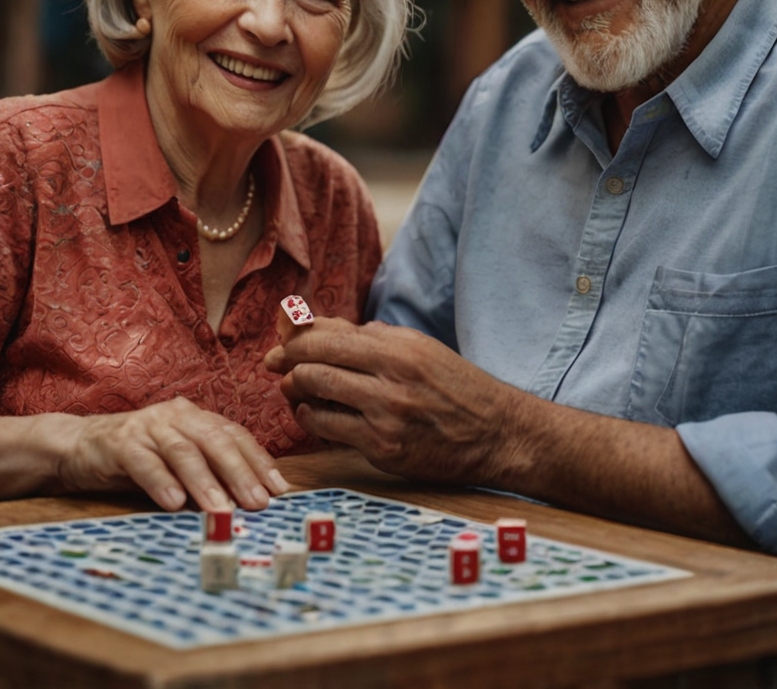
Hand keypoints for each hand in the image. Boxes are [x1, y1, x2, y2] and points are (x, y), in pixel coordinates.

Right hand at [53, 397, 288, 511]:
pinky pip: (144, 462)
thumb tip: (248, 503)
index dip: (258, 461)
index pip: (235, 435)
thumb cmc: (141, 458)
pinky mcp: (121, 443)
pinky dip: (161, 481)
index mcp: (196, 418)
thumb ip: (209, 474)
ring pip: (183, 451)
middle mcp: (177, 416)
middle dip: (239, 473)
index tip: (279, 490)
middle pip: (215, 440)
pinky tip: (174, 502)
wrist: (82, 445)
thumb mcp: (179, 462)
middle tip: (257, 503)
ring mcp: (148, 426)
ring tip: (221, 510)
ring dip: (205, 482)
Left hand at [264, 318, 519, 485]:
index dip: (294, 339)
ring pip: (316, 396)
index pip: (328, 336)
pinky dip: (313, 419)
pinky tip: (316, 415)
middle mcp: (392, 379)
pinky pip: (329, 430)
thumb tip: (318, 326)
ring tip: (296, 390)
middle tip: (278, 367)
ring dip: (296, 392)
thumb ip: (370, 337)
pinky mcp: (385, 449)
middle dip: (287, 364)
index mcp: (399, 347)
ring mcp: (387, 417)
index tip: (279, 344)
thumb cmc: (455, 386)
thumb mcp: (419, 348)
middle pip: (314, 364)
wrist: (497, 432)